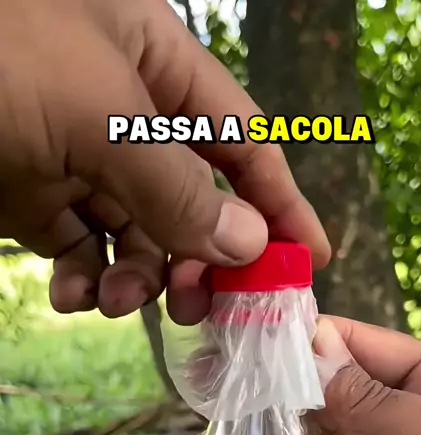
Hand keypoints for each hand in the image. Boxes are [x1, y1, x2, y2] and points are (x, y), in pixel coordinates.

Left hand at [0, 0, 329, 320]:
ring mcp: (79, 160)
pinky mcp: (36, 200)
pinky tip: (76, 294)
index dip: (279, 202)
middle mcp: (124, 115)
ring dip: (141, 279)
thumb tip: (248, 244)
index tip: (309, 262)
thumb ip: (178, 186)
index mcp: (154, 64)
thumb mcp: (98, 115)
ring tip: (119, 300)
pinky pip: (86, 251)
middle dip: (204, 259)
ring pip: (141, 236)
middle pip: (196, 202)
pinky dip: (89, 281)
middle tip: (204, 308)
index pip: (241, 141)